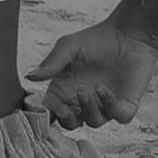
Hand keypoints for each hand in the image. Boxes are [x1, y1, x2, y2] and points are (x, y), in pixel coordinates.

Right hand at [25, 18, 157, 130]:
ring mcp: (105, 105)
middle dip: (67, 120)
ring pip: (94, 122)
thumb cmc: (95, 39)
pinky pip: (118, 116)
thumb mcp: (68, 47)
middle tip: (66, 109)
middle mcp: (85, 100)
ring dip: (88, 111)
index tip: (45, 108)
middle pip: (71, 123)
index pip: (53, 109)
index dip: (48, 113)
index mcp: (67, 88)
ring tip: (86, 92)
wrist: (127, 34)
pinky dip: (110, 107)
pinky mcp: (125, 105)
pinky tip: (103, 90)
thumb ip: (51, 63)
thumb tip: (30, 77)